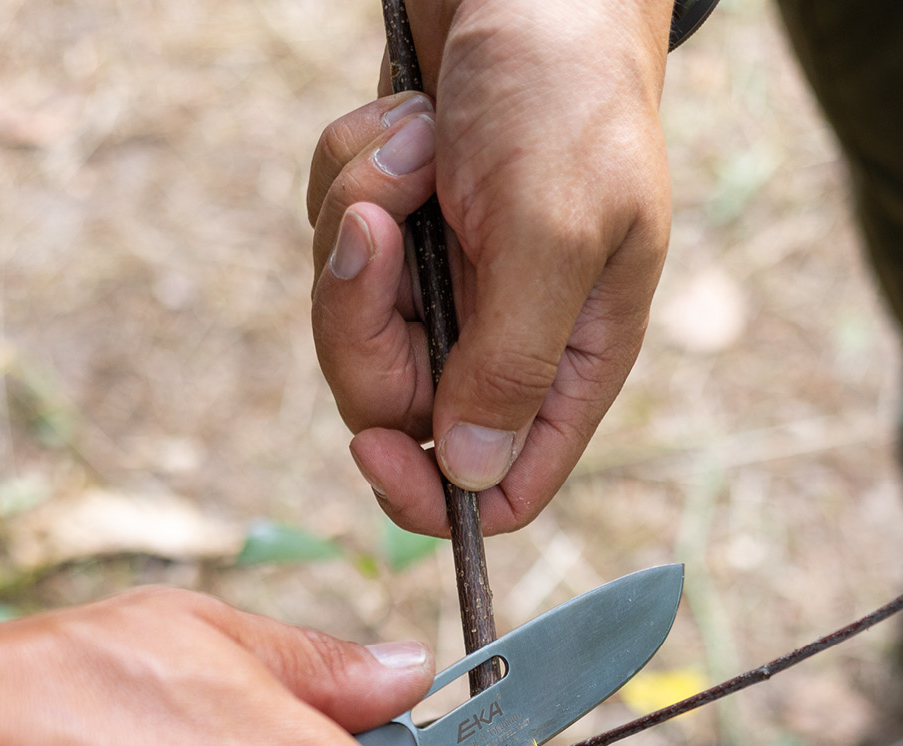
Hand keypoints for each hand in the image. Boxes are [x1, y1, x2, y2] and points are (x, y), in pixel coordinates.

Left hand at [308, 0, 672, 535]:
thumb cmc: (566, 94)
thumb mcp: (555, 231)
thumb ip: (516, 363)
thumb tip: (471, 475)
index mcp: (569, 362)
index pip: (505, 487)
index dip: (436, 495)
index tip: (375, 449)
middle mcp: (506, 340)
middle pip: (399, 411)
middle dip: (365, 323)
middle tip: (377, 228)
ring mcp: (446, 288)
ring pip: (353, 328)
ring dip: (355, 227)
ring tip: (413, 146)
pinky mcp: (398, 233)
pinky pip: (333, 246)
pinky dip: (349, 180)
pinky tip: (403, 126)